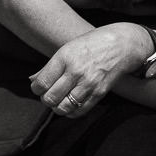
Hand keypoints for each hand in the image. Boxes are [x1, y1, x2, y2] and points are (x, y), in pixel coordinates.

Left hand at [30, 22, 149, 118]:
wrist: (123, 43)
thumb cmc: (93, 43)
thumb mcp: (69, 48)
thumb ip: (50, 66)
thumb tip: (32, 80)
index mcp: (65, 57)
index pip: (40, 84)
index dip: (37, 89)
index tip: (41, 87)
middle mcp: (76, 70)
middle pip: (50, 98)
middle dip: (47, 99)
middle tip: (51, 95)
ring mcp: (89, 82)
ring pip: (63, 107)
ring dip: (58, 107)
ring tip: (60, 100)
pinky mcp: (100, 92)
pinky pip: (79, 111)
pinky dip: (71, 112)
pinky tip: (71, 105)